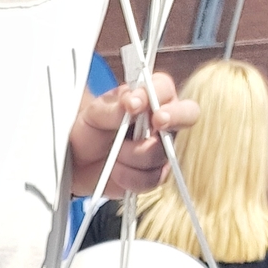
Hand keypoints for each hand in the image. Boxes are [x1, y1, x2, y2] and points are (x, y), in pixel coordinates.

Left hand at [69, 75, 198, 197]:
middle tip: (156, 122)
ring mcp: (162, 149)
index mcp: (151, 96)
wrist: (78, 162)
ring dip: (131, 156)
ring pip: (161, 153)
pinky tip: (117, 171)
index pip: (165, 89)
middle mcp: (164, 120)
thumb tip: (130, 101)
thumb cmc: (90, 130)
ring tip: (114, 154)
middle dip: (174, 117)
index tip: (132, 105)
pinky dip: (130, 178)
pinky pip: (151, 179)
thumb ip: (114, 106)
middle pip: (189, 113)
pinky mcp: (154, 175)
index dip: (153, 95)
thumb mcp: (94, 114)